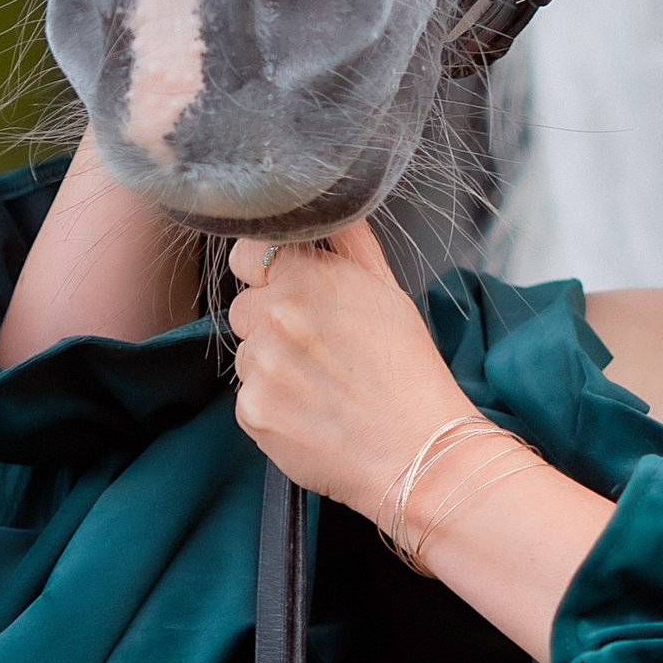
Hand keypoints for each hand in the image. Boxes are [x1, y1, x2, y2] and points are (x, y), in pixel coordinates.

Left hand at [225, 225, 472, 516]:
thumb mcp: (388, 291)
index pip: (248, 252)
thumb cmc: (409, 371)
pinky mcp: (251, 411)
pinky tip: (311, 412)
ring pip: (247, 352)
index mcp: (307, 278)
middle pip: (244, 306)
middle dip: (271, 320)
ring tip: (321, 384)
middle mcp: (275, 317)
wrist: (418, 452)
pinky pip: (248, 396)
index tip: (289, 288)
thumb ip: (349, 243)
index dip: (268, 269)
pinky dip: (272, 403)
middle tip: (318, 346)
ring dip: (272, 364)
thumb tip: (329, 210)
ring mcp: (260, 366)